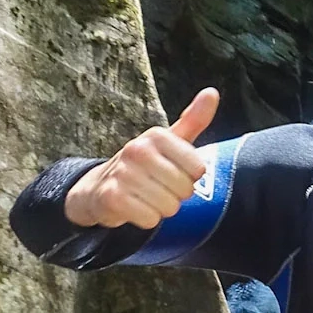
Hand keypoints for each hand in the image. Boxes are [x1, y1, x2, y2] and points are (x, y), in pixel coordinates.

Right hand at [63, 88, 218, 228]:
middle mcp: (138, 149)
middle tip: (158, 187)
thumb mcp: (170, 141)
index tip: (173, 172)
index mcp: (156, 135)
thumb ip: (194, 120)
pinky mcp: (113, 197)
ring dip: (161, 209)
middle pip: (185, 190)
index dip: (190, 178)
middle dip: (175, 195)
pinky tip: (135, 207)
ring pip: (169, 207)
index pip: (199, 169)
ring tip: (146, 197)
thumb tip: (212, 92)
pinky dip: (146, 219)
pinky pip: (150, 219)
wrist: (99, 187)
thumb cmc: (144, 165)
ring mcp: (123, 173)